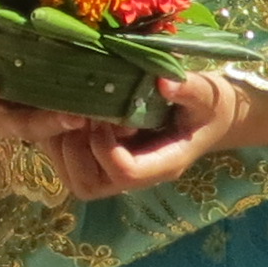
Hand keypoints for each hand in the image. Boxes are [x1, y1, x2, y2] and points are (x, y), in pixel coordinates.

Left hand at [35, 71, 247, 199]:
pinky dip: (60, 142)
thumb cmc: (207, 107)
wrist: (207, 117)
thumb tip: (164, 81)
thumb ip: (189, 90)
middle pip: (90, 184)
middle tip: (81, 114)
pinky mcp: (105, 163)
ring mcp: (119, 173)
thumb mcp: (207, 95)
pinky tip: (70, 114)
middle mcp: (137, 175)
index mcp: (164, 163)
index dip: (106, 146)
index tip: (105, 115)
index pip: (126, 173)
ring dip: (63, 146)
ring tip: (73, 113)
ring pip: (75, 179)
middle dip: (76, 148)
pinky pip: (71, 166)